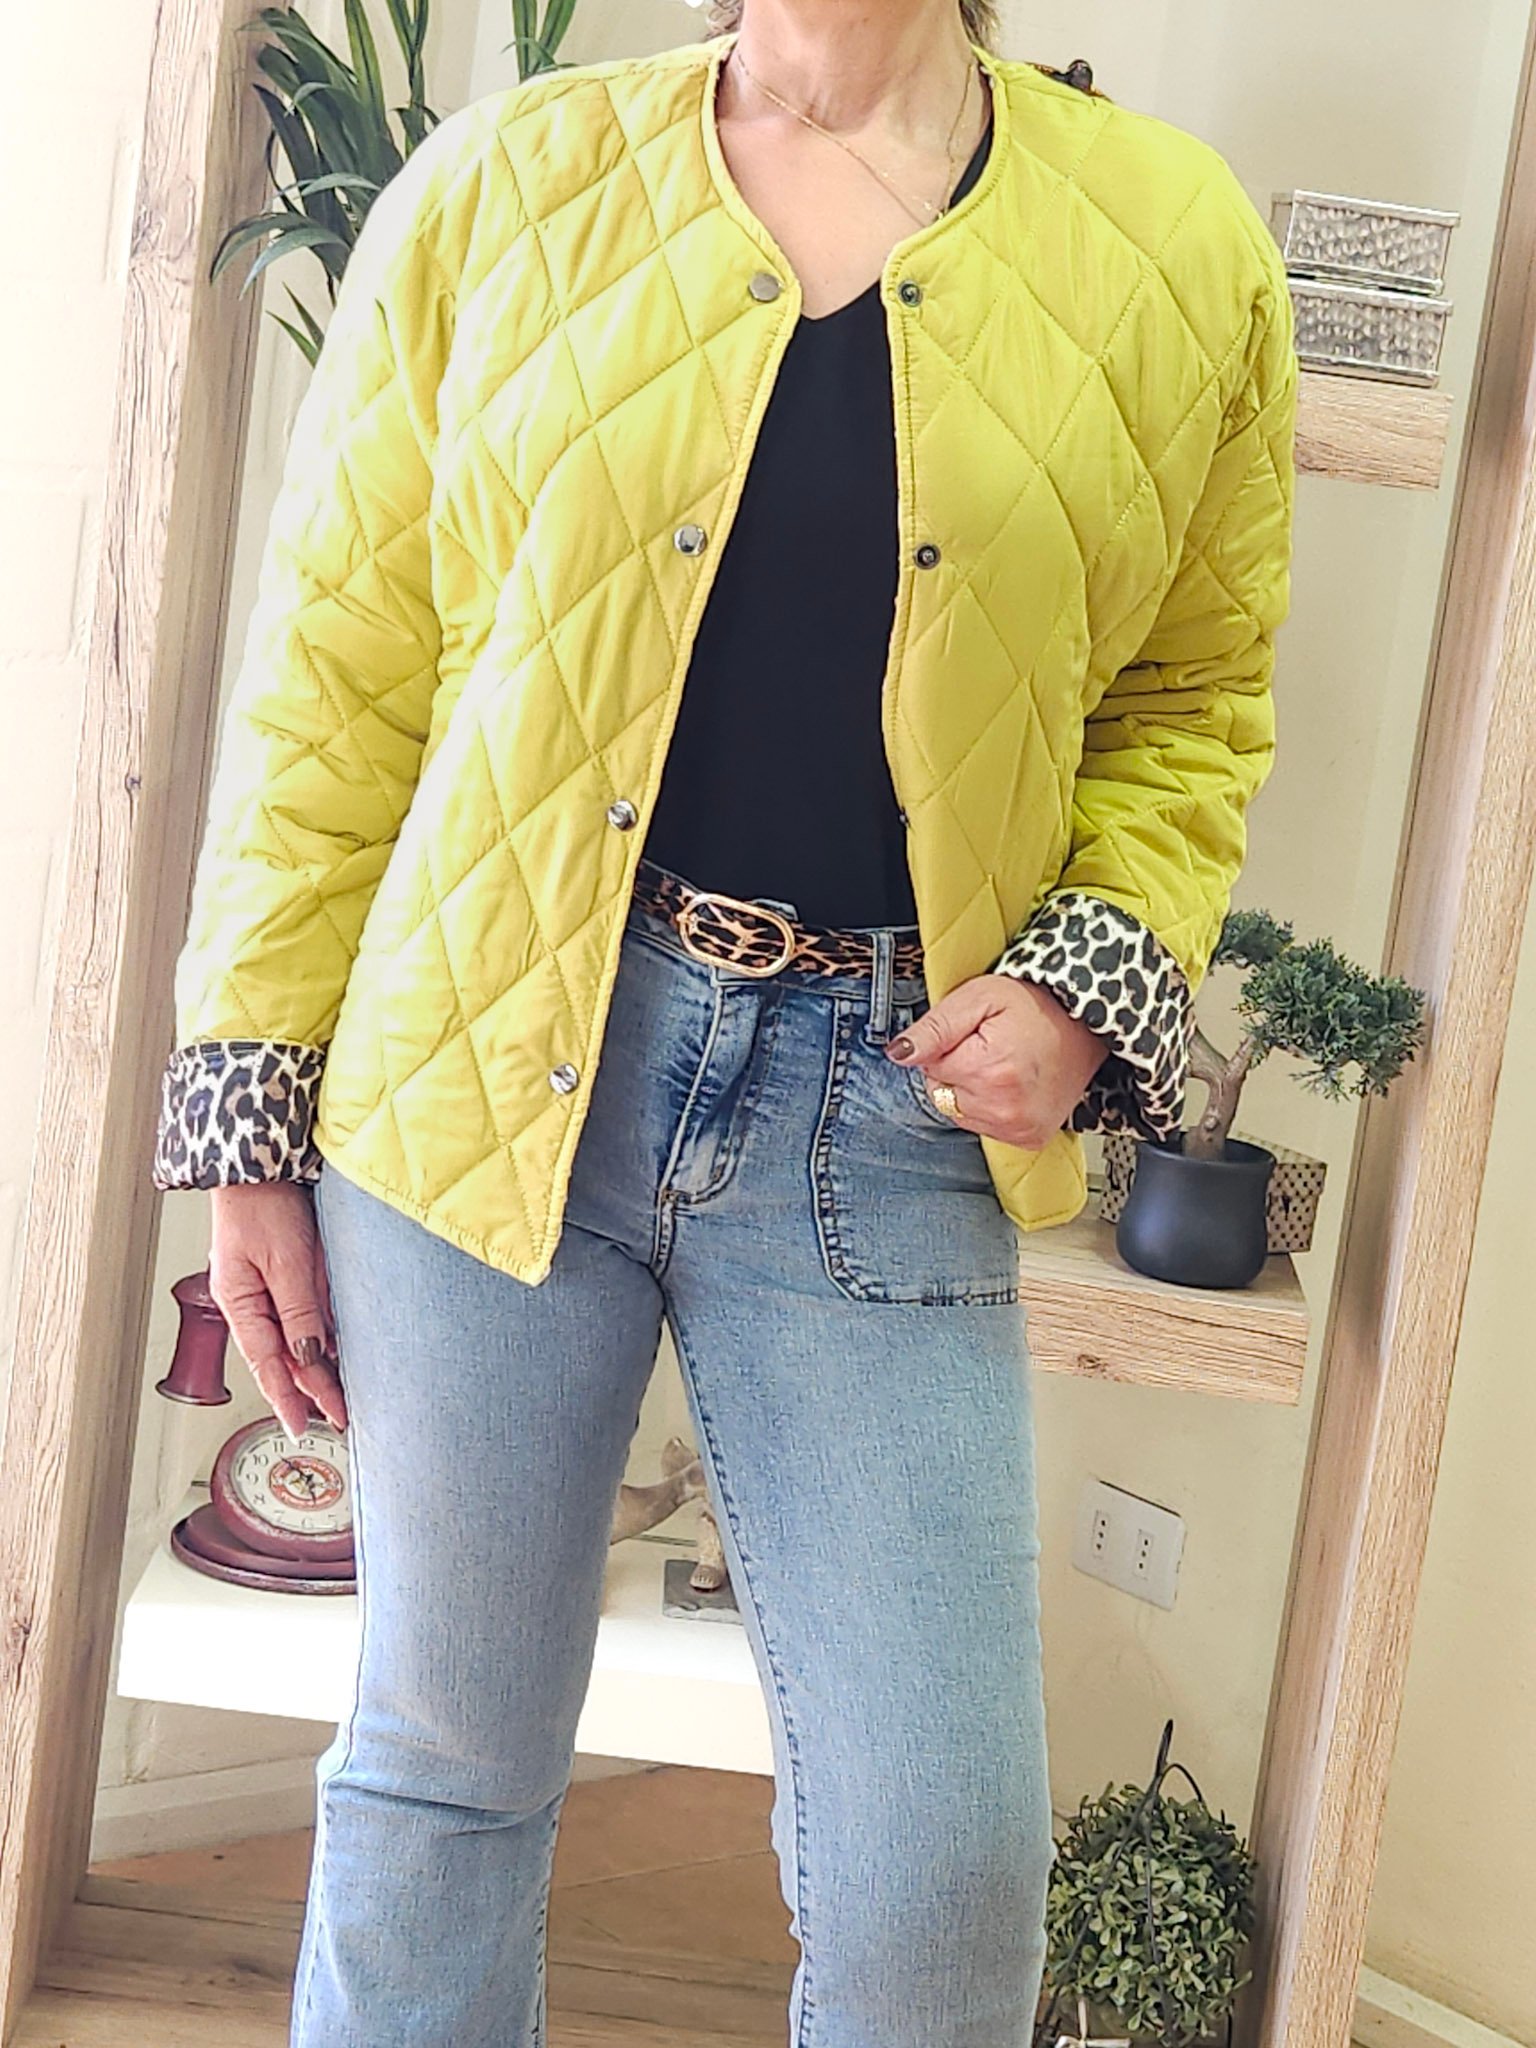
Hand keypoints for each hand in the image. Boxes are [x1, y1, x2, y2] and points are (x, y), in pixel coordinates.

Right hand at [208, 1182, 346, 1440]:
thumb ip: (300, 1311)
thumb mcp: (286, 1261)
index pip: (266, 1361)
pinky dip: (321, 1334)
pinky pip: (306, 1312)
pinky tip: (338, 1353)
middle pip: (284, 1354)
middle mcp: (252, 1300)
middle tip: (340, 1416)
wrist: (261, 1164)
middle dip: (312, 1389)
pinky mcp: (287, 1273)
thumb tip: (310, 1357)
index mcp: (240, 1301)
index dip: (286, 1397)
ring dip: (319, 1366)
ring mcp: (268, 1287)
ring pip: (297, 1337)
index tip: (303, 1426)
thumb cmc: (263, 1205)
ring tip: (343, 1396)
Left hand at [885, 973, 1110, 1147]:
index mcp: (988, 1071)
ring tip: (1004, 1065)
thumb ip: (934, 1027)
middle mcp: (1004, 1108)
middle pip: (941, 1093)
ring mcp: (1018, 1128)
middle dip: (957, 1068)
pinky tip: (1011, 1085)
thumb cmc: (1037, 1006)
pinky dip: (990, 1106)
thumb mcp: (979, 998)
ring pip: (959, 1112)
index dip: (947, 1046)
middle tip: (990, 1047)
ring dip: (971, 1090)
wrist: (1087, 1025)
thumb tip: (899, 1053)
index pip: (930, 1067)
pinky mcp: (1028, 1138)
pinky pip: (984, 1126)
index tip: (975, 1033)